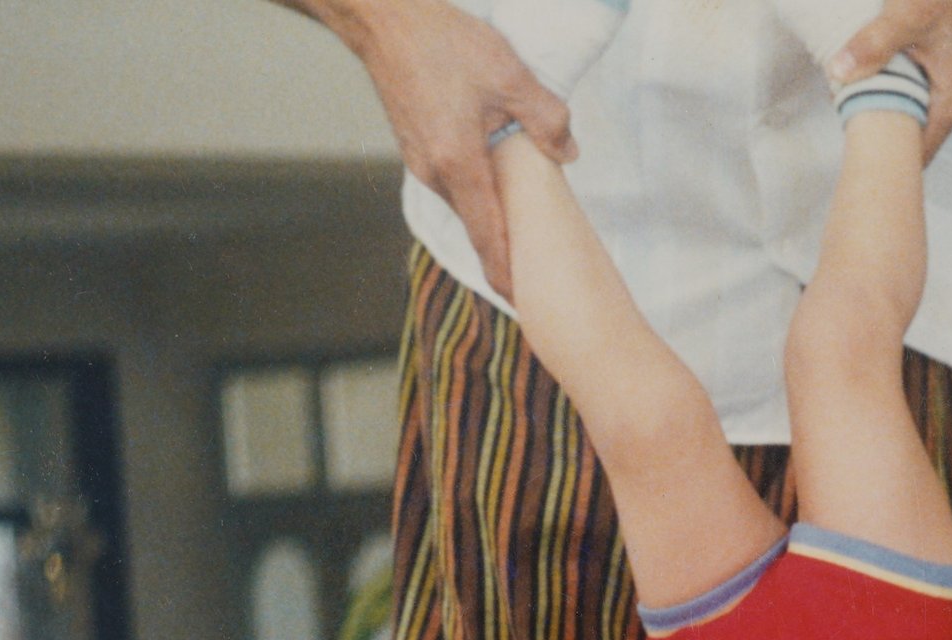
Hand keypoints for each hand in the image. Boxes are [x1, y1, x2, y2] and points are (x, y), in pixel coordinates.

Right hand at [333, 0, 576, 295]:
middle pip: (478, 224)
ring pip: (465, 201)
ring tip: (525, 226)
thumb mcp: (509, 74)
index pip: (488, 236)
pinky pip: (452, 181)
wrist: (384, 19)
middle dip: (507, 246)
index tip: (521, 300)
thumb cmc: (441, 42)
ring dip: (493, 213)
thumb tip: (567, 152)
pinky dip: (477, 190)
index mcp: (458, 165)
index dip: (505, 271)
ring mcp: (419, 162)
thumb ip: (545, 118)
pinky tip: (497, 181)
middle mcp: (434, 173)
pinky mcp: (415, 147)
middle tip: (538, 266)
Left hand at [831, 0, 951, 156]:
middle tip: (843, 137)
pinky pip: (902, 98)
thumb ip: (875, 43)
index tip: (856, 161)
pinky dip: (880, 96)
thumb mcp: (908, 16)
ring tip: (844, 113)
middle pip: (910, 141)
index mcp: (951, 101)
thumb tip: (839, 72)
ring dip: (876, 117)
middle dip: (878, 143)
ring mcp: (939, 90)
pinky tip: (856, 90)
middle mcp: (948, 103)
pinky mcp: (928, 76)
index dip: (888, 161)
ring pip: (904, 118)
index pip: (919, 153)